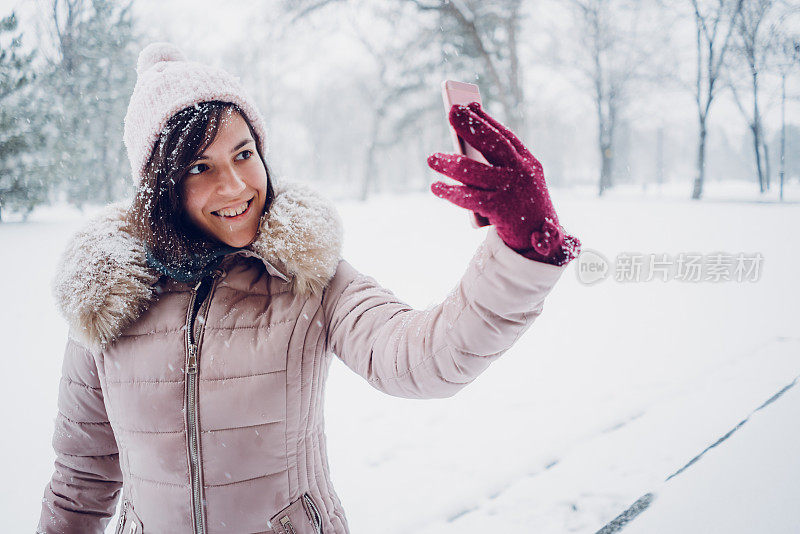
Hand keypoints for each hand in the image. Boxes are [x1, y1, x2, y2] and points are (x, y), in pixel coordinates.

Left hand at [427, 102, 580, 265]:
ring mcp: (510, 191)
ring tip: (431, 158)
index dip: (486, 119)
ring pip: (474, 172)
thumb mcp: (518, 181)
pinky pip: (469, 198)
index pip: (505, 135)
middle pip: (492, 144)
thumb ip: (497, 164)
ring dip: (450, 163)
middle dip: (471, 126)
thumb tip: (464, 146)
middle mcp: (521, 173)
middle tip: (450, 112)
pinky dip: (451, 193)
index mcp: (528, 162)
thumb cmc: (523, 206)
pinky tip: (436, 187)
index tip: (467, 104)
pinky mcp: (500, 210)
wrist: (543, 242)